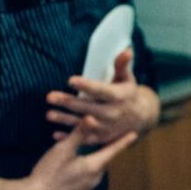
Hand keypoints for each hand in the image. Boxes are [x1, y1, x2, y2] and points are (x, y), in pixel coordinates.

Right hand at [23, 117, 137, 189]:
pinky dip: (81, 177)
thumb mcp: (63, 149)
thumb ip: (79, 134)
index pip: (113, 150)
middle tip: (104, 142)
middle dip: (103, 152)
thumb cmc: (49, 170)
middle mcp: (94, 180)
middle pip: (103, 162)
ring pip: (93, 174)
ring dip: (91, 165)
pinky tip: (71, 174)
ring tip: (86, 157)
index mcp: (94, 166)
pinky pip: (83, 184)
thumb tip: (92, 117)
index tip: (134, 133)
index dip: (123, 141)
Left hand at [45, 48, 160, 145]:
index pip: (101, 91)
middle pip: (88, 107)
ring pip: (83, 124)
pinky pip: (84, 139)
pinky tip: (55, 134)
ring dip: (65, 120)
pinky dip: (70, 137)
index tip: (71, 80)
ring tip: (49, 114)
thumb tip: (126, 50)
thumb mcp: (128, 79)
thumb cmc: (128, 94)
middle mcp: (112, 113)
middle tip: (50, 97)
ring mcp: (107, 127)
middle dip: (68, 102)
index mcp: (118, 97)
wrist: (141, 118)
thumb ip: (122, 65)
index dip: (86, 85)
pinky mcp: (102, 138)